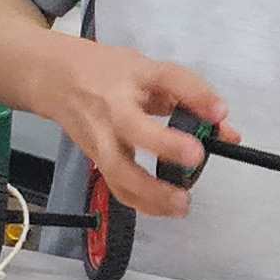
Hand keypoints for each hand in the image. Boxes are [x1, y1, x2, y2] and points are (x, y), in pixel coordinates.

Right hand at [31, 36, 229, 220]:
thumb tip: (226, 131)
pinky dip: (141, 201)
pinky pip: (117, 186)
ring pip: (119, 171)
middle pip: (133, 128)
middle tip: (195, 158)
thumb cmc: (106, 73)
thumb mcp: (149, 70)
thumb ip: (190, 97)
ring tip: (182, 203)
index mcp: (129, 78)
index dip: (194, 94)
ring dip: (151, 192)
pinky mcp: (95, 159)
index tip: (219, 112)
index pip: (166, 79)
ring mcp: (99, 138)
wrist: (53, 79)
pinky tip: (165, 208)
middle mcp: (111, 110)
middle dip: (164, 146)